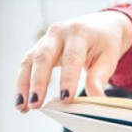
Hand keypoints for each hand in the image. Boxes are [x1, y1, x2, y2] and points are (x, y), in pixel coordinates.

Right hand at [15, 10, 131, 112]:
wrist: (99, 25)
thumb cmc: (104, 42)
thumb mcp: (109, 57)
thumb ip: (100, 77)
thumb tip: (97, 99)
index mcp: (80, 33)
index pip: (72, 58)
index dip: (67, 79)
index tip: (65, 100)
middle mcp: (59, 32)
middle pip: (43, 57)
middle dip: (38, 82)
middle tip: (36, 103)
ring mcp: (46, 39)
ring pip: (29, 61)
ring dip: (23, 85)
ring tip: (22, 106)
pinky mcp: (38, 47)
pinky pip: (27, 64)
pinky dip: (22, 83)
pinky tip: (22, 101)